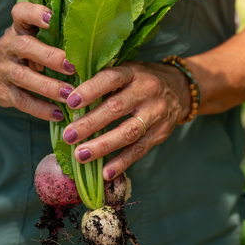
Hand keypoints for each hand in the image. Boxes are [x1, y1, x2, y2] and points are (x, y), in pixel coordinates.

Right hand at [0, 1, 75, 119]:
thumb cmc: (23, 50)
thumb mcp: (30, 36)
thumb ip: (53, 36)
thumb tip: (94, 43)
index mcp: (19, 28)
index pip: (20, 13)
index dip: (34, 13)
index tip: (51, 18)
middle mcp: (9, 46)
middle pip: (25, 46)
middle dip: (50, 56)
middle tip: (73, 67)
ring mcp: (4, 69)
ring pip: (24, 76)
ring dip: (48, 86)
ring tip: (70, 94)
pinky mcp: (4, 92)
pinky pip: (22, 101)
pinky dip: (41, 109)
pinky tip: (59, 114)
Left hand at [61, 62, 190, 178]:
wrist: (179, 89)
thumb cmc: (139, 80)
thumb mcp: (125, 71)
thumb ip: (101, 80)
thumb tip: (64, 93)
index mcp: (133, 73)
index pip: (110, 79)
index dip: (91, 90)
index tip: (71, 102)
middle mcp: (146, 91)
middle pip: (116, 109)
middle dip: (90, 124)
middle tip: (68, 136)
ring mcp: (155, 114)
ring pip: (128, 132)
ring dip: (103, 146)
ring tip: (81, 155)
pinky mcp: (160, 134)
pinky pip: (139, 150)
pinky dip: (122, 162)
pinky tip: (105, 173)